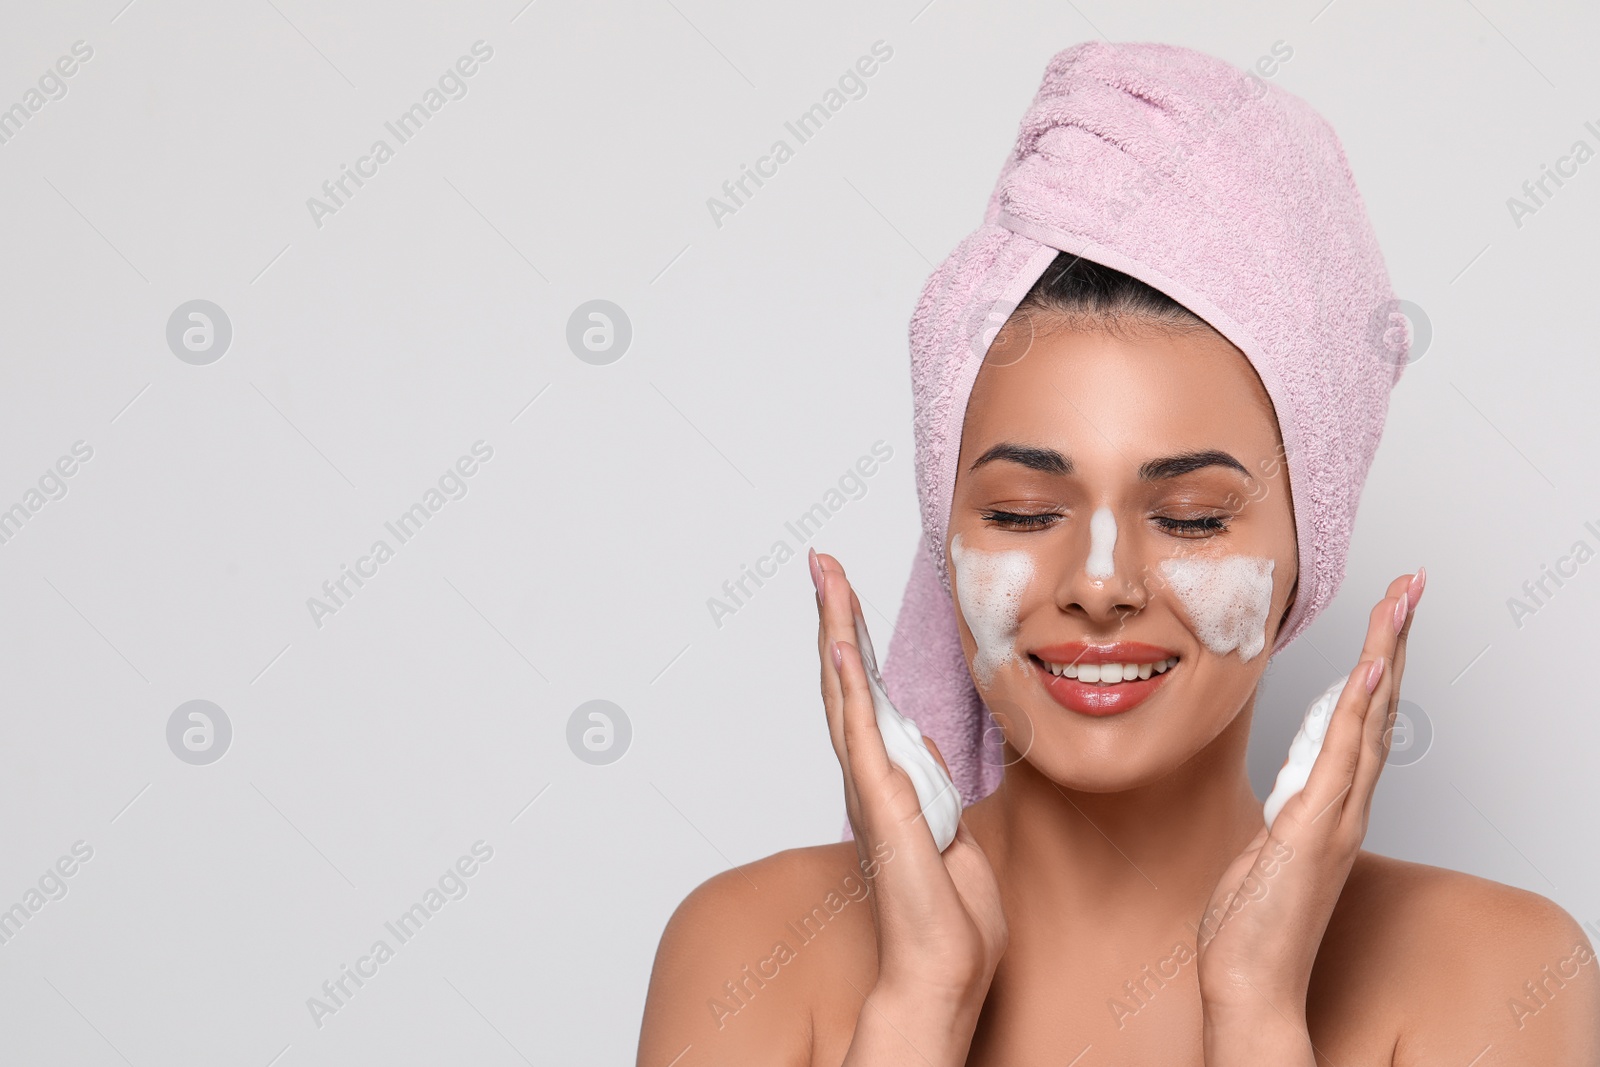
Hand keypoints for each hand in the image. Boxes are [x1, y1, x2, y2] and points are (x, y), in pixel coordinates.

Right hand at [811, 549, 1005, 1031]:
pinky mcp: (880, 804)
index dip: (853, 643)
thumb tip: (924, 747)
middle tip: (822, 563)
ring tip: (826, 578)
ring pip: (846, 694)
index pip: (865, 697)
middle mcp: (869, 778)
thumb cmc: (947, 920)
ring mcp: (869, 788)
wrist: (942, 972)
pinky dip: (845, 685)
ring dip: (835, 632)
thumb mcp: (954, 835)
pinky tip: (837, 643)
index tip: (843, 593)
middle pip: (846, 682)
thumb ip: (932, 787)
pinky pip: (859, 733)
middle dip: (834, 619)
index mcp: (888, 782)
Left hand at [1195, 568, 1425, 1042]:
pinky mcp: (1313, 831)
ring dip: (1385, 656)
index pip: (1360, 723)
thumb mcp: (1261, 854)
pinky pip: (1341, 758)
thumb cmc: (1249, 929)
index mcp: (1328, 807)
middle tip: (1411, 585)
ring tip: (1400, 601)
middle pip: (1379, 709)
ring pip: (1369, 720)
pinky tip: (1370, 668)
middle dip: (1395, 642)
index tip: (1386, 619)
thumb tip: (1283, 797)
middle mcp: (1342, 807)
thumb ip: (1280, 820)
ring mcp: (1334, 818)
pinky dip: (1359, 710)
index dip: (1376, 667)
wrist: (1249, 987)